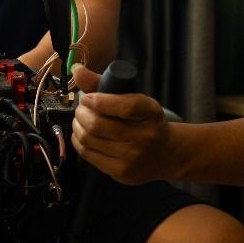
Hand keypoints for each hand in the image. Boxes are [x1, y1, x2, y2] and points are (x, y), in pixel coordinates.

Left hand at [70, 67, 172, 184]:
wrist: (167, 155)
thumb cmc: (145, 122)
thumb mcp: (135, 100)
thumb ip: (104, 84)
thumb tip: (76, 70)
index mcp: (151, 114)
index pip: (125, 106)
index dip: (100, 100)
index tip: (88, 97)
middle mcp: (144, 137)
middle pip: (98, 124)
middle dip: (81, 113)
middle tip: (81, 108)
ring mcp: (132, 157)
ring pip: (89, 139)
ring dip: (77, 125)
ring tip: (81, 119)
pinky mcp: (120, 172)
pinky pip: (87, 154)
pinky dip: (79, 140)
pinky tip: (83, 134)